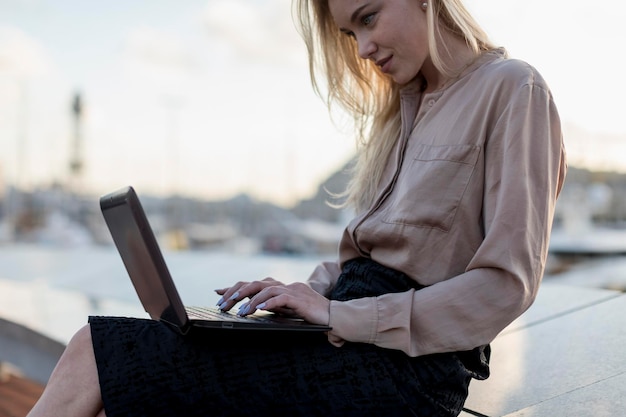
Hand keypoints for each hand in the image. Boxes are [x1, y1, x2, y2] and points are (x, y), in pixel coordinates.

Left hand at [215, 279, 329, 325]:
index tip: (218, 293)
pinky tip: (256, 309)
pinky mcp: (299, 298)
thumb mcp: (286, 310)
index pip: (253, 284)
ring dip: (249, 299)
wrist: (333, 316)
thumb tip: (250, 309)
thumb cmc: (310, 315)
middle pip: (255, 283)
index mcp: (280, 287)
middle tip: (222, 304)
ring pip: (265, 288)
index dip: (235, 287)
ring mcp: (292, 290)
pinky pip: (280, 298)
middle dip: (236, 293)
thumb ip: (271, 306)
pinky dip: (266, 302)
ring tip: (238, 311)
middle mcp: (284, 285)